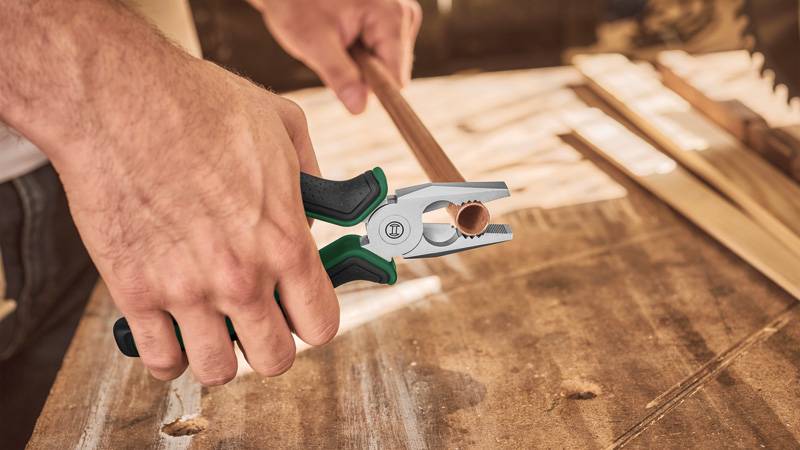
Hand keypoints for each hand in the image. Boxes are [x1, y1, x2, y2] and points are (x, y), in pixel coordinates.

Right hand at [55, 60, 338, 384]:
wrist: (120, 99)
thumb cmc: (201, 105)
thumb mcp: (283, 125)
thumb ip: (312, 175)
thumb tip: (317, 207)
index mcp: (284, 241)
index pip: (321, 324)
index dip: (315, 321)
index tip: (301, 310)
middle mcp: (241, 277)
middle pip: (274, 359)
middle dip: (270, 343)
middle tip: (257, 320)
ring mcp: (186, 291)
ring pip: (217, 370)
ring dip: (220, 355)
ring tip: (213, 327)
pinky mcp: (135, 292)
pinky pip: (159, 360)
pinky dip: (169, 355)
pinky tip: (172, 330)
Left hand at [253, 0, 421, 113]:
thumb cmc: (296, 3)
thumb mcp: (312, 42)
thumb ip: (339, 75)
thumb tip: (360, 108)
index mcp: (391, 16)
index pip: (396, 77)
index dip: (371, 90)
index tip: (347, 91)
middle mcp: (405, 14)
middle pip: (393, 72)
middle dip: (362, 73)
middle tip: (332, 50)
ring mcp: (401, 16)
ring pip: (388, 66)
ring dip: (360, 64)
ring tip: (336, 40)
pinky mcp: (393, 21)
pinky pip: (383, 55)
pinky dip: (361, 54)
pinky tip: (344, 37)